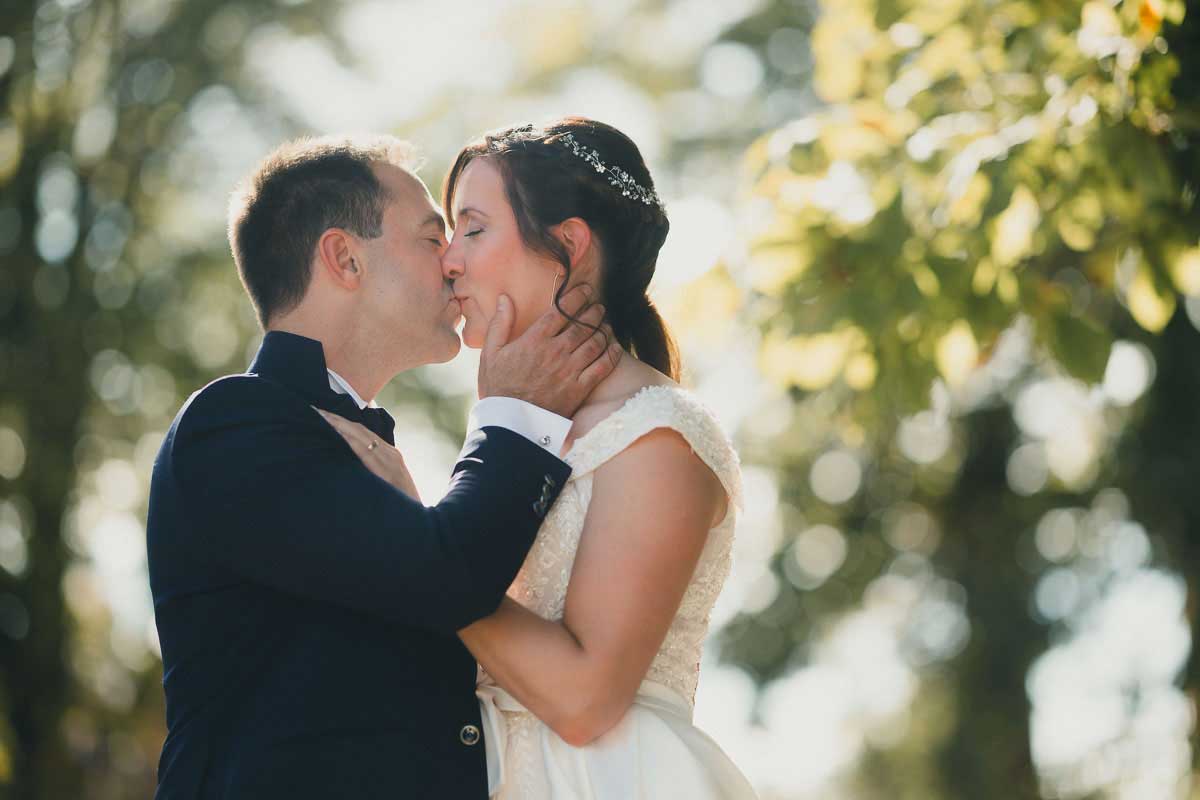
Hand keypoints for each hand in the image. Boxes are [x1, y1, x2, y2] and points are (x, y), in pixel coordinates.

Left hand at [313, 408, 420, 500]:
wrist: (419, 521)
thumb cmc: (401, 505)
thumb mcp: (389, 483)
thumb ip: (374, 471)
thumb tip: (351, 467)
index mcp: (391, 455)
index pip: (364, 432)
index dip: (344, 422)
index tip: (325, 414)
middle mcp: (391, 454)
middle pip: (360, 430)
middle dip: (337, 419)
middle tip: (315, 410)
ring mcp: (391, 461)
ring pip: (361, 436)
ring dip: (340, 425)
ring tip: (321, 417)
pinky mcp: (388, 471)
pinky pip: (365, 452)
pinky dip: (350, 440)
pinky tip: (337, 433)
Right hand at [478, 284, 622, 417]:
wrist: (510, 424)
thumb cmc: (498, 388)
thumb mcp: (490, 354)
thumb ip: (499, 324)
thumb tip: (505, 298)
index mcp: (534, 340)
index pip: (562, 310)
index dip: (577, 296)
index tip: (585, 290)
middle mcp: (555, 352)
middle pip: (583, 324)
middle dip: (594, 311)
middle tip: (599, 307)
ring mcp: (569, 371)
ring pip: (595, 342)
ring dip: (604, 329)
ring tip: (606, 324)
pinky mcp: (579, 389)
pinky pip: (602, 367)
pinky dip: (611, 354)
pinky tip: (614, 347)